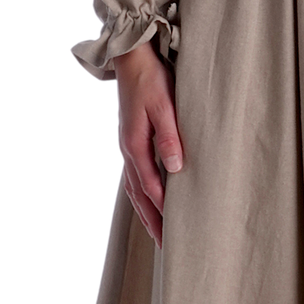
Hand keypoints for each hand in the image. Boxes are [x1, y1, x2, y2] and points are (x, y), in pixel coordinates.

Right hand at [113, 42, 182, 246]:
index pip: (150, 186)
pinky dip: (141, 193)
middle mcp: (128, 149)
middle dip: (152, 220)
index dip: (162, 209)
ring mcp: (127, 145)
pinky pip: (134, 175)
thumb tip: (175, 168)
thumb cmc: (151, 78)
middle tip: (166, 246)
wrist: (131, 57)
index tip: (175, 231)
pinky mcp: (131, 139)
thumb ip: (169, 136)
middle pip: (138, 194)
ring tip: (157, 231)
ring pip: (134, 187)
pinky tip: (149, 199)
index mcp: (134, 144)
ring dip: (145, 211)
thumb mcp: (163, 105)